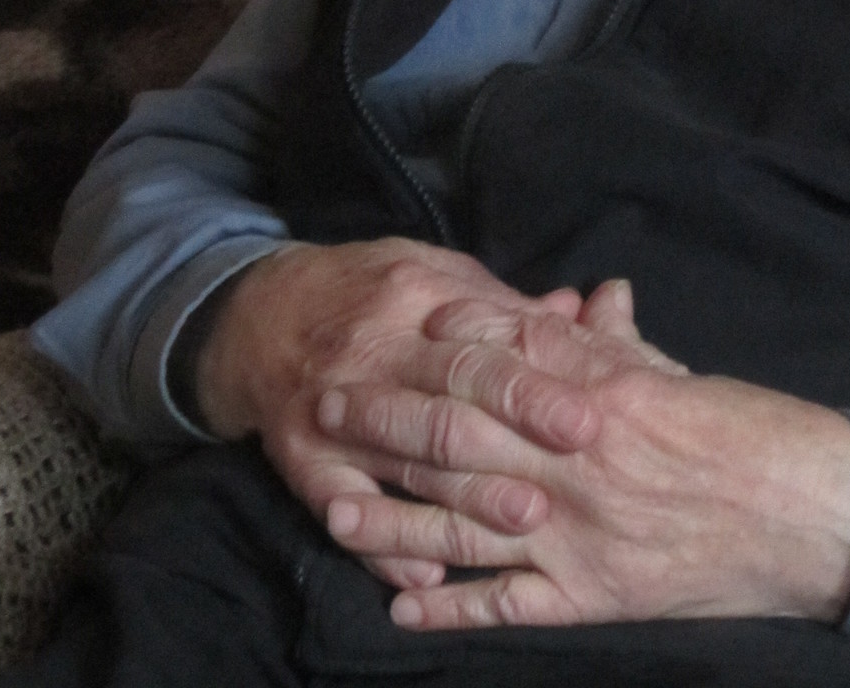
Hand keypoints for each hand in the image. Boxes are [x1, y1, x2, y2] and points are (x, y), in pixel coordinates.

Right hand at [190, 238, 598, 593]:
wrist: (262, 314)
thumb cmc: (369, 289)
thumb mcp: (434, 271)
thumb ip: (503, 303)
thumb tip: (577, 312)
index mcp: (409, 303)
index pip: (479, 349)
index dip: (534, 385)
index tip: (587, 414)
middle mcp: (370, 358)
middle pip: (448, 404)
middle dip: (514, 439)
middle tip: (575, 463)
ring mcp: (332, 415)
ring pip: (406, 463)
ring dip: (467, 498)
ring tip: (526, 522)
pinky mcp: (303, 462)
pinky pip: (343, 511)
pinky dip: (383, 548)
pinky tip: (426, 577)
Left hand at [314, 284, 849, 631]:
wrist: (803, 516)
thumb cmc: (746, 436)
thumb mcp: (681, 376)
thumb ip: (622, 343)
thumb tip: (590, 297)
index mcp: (604, 395)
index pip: (508, 358)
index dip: (450, 343)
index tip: (401, 328)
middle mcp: (578, 462)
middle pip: (463, 436)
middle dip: (390, 421)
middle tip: (330, 406)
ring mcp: (578, 534)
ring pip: (465, 524)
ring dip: (395, 518)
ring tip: (336, 511)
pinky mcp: (590, 597)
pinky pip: (506, 604)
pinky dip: (450, 608)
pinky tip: (401, 608)